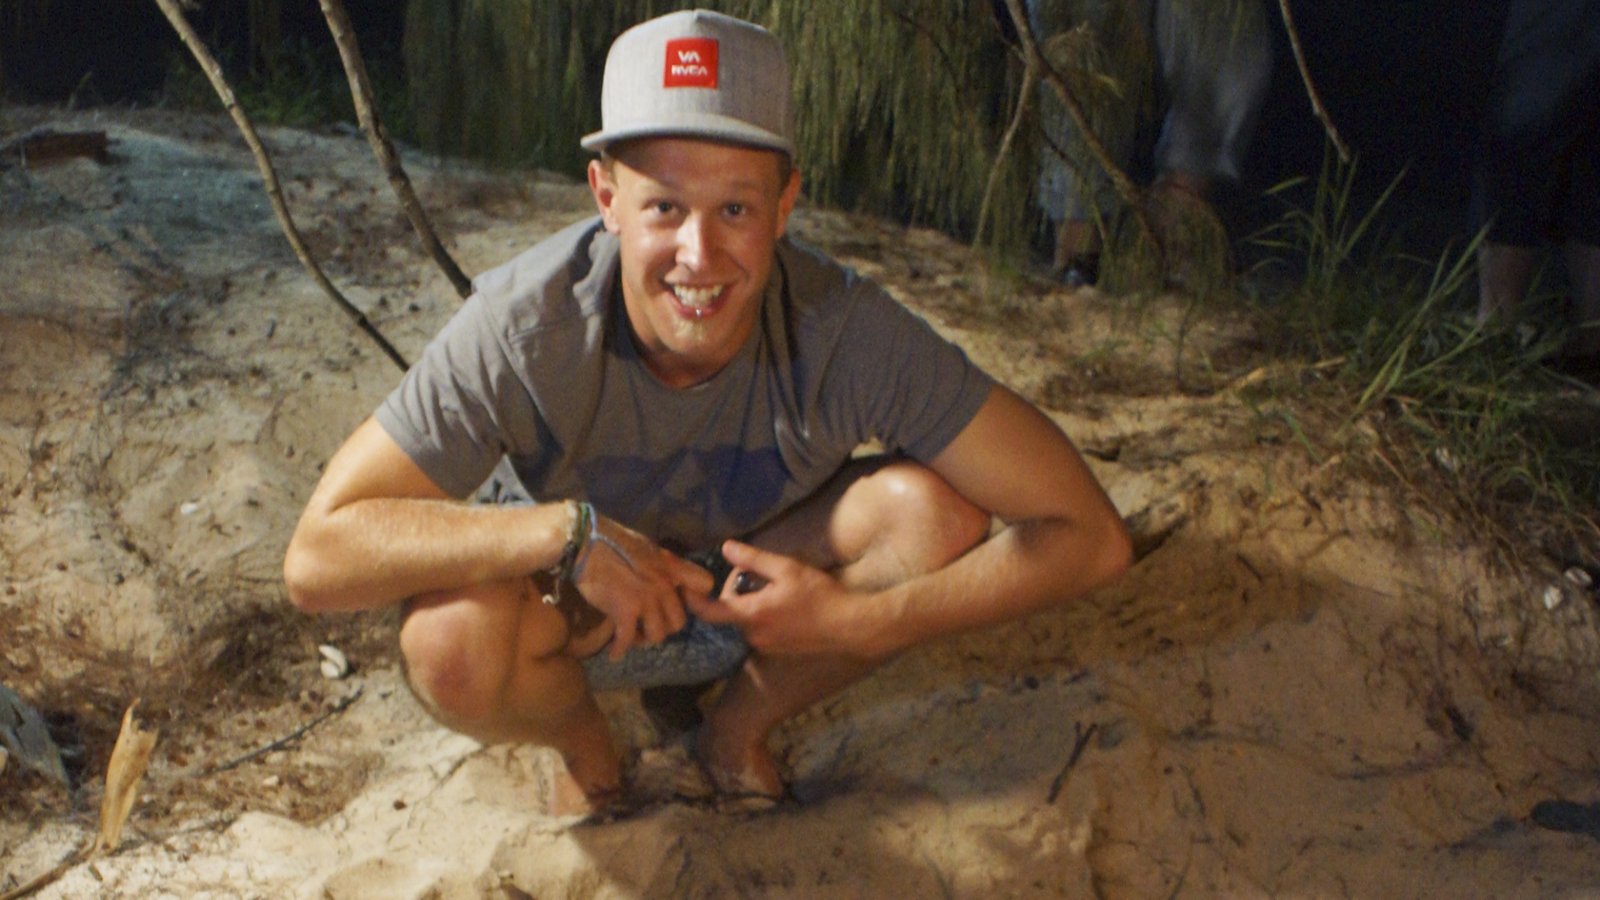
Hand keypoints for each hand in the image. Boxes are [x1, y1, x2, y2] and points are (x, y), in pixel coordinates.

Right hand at [573, 515, 713, 658]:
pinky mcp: (626, 612)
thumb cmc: (612, 541)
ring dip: (643, 639)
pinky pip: (628, 640)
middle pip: (679, 622)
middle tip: (648, 626)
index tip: (678, 602)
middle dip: (664, 627)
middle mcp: (664, 585)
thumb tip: (671, 575)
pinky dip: (620, 649)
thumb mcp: (647, 547)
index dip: (696, 597)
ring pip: (658, 635)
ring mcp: (647, 600)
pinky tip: (614, 653)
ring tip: (632, 636)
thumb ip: (664, 564)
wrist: (586, 543)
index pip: (705, 584)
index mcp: (671, 567)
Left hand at [685, 540, 880, 658]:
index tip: (683, 587)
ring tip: (778, 587)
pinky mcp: (779, 650)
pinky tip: (789, 604)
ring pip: (748, 619)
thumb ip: (753, 559)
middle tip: (758, 572)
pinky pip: (762, 629)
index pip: (710, 611)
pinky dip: (765, 614)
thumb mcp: (786, 569)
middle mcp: (754, 635)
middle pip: (732, 611)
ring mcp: (766, 646)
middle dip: (738, 591)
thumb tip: (725, 548)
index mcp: (752, 615)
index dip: (693, 599)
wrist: (849, 626)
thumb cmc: (819, 595)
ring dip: (753, 603)